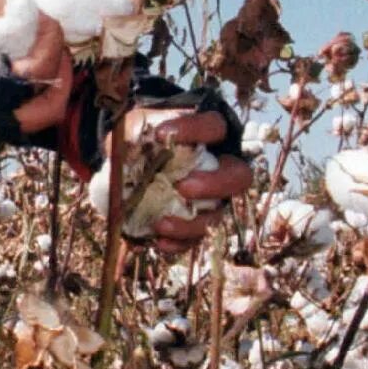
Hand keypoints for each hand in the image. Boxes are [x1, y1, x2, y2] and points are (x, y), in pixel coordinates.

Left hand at [121, 108, 253, 254]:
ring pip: (218, 214)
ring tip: (162, 224)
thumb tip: (128, 148)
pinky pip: (197, 238)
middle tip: (183, 187)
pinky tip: (158, 242)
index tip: (161, 134)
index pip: (214, 126)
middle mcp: (222, 167)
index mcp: (211, 135)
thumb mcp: (135, 128)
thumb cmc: (142, 137)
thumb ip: (134, 134)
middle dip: (214, 184)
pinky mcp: (199, 221)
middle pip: (239, 175)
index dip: (193, 130)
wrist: (133, 162)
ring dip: (191, 223)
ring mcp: (214, 198)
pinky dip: (178, 242)